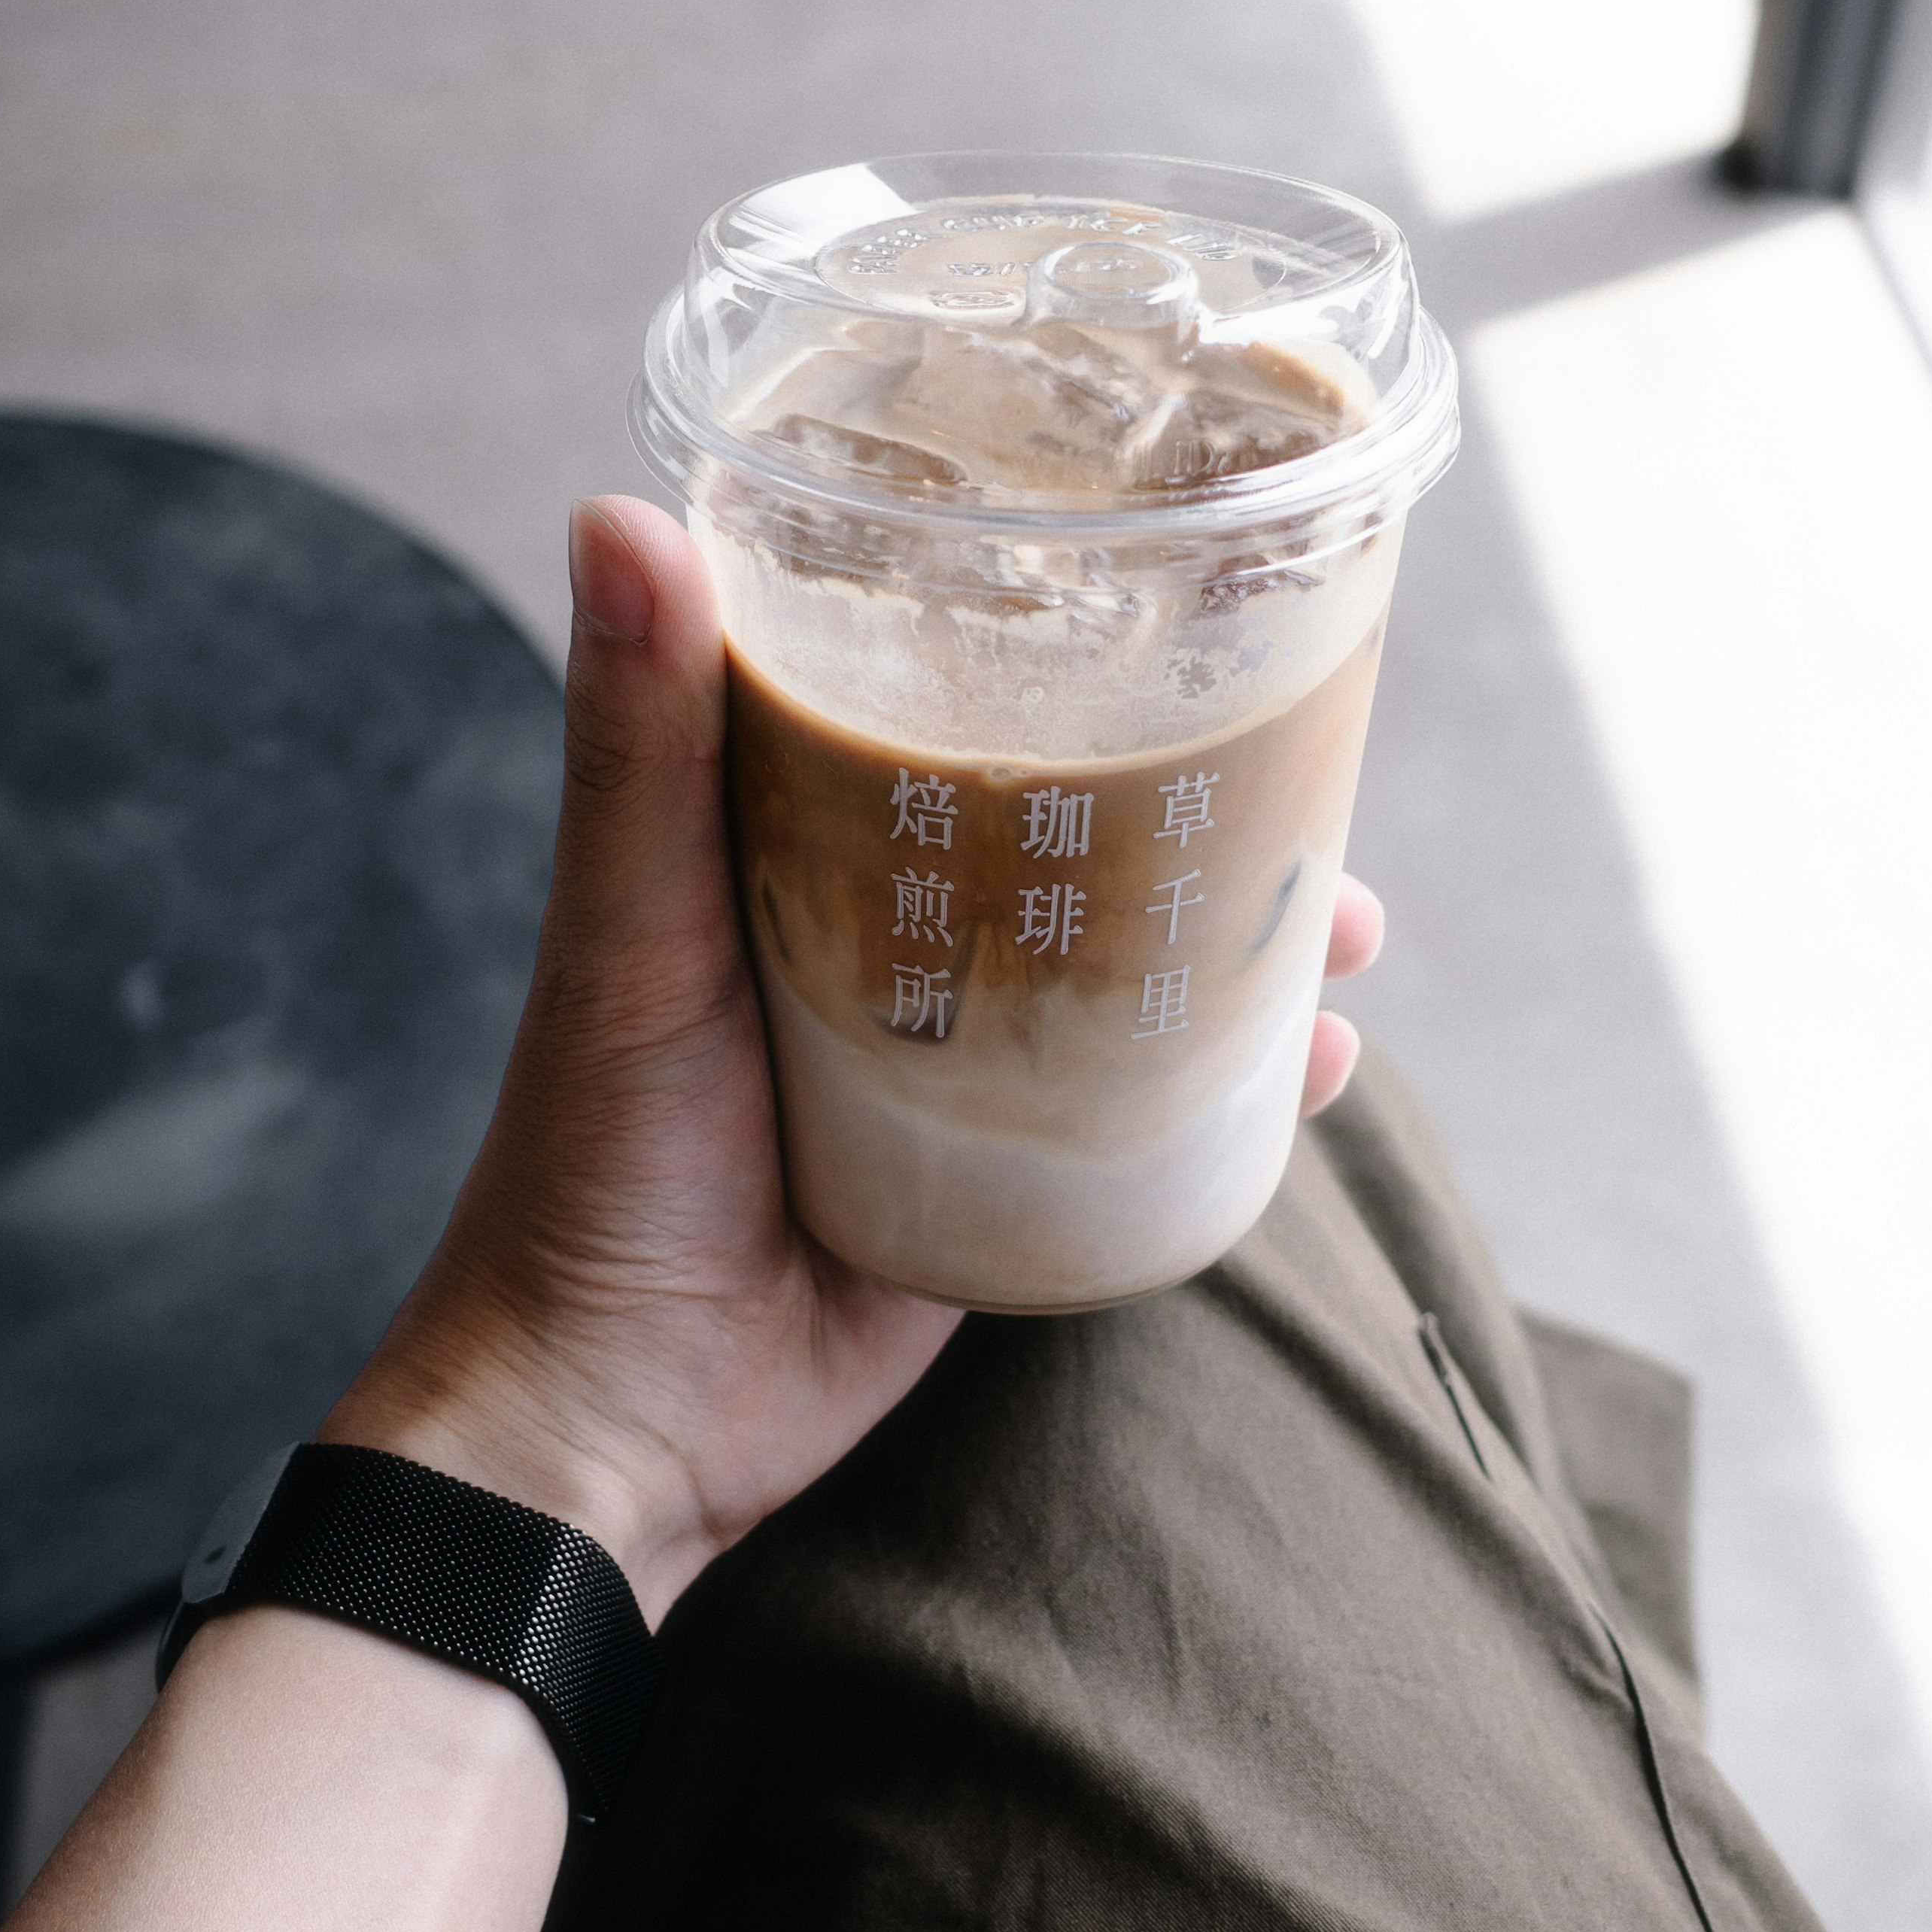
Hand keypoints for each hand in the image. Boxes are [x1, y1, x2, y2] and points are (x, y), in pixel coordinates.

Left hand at [330, 495, 1386, 1622]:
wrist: (605, 1423)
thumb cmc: (586, 1163)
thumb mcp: (627, 927)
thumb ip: (636, 742)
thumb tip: (622, 508)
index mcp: (783, 847)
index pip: (929, 704)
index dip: (1046, 646)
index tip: (1163, 594)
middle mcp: (876, 941)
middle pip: (1067, 830)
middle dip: (1200, 798)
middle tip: (1317, 769)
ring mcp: (947, 1066)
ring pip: (1125, 969)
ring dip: (1241, 937)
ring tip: (1346, 919)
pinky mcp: (995, 1186)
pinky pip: (1138, 1120)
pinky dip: (1238, 1091)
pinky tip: (1317, 1063)